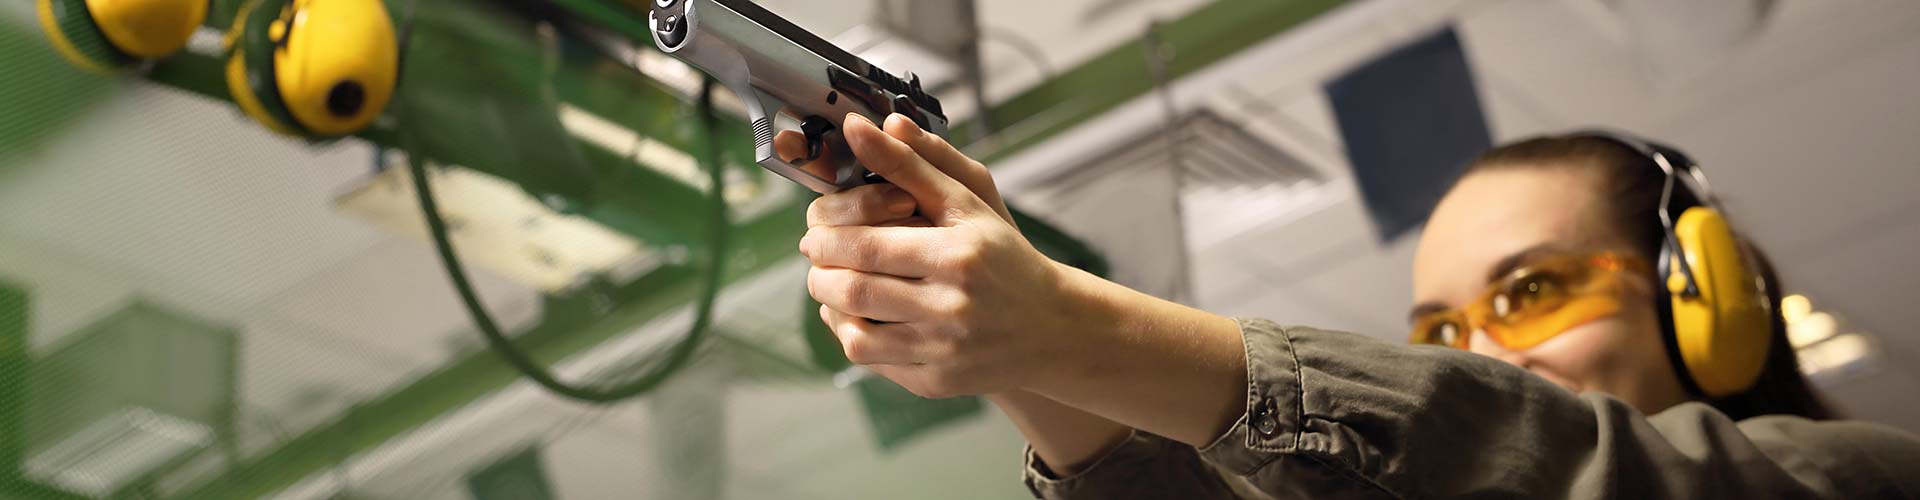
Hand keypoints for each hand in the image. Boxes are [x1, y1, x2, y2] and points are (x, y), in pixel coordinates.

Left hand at [800, 113, 1085, 397]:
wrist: (1051, 326)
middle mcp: (951, 308)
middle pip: (853, 289)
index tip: (815, 227)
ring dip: (829, 304)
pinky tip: (855, 313)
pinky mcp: (936, 382)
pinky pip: (872, 362)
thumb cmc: (1005, 255)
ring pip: (855, 333)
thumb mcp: (970, 202)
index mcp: (958, 256)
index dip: (826, 236)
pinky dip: (850, 333)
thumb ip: (915, 163)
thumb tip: (866, 126)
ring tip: (830, 282)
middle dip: (820, 269)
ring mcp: (943, 351)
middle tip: (815, 253)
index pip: (865, 245)